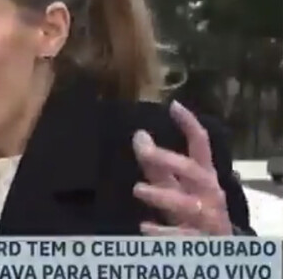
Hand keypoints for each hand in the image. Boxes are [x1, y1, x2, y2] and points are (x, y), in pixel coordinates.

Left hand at [132, 100, 232, 235]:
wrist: (217, 247)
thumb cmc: (193, 209)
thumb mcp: (176, 185)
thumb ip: (156, 163)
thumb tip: (139, 134)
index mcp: (204, 175)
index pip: (200, 144)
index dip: (189, 124)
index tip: (174, 105)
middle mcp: (209, 192)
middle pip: (193, 172)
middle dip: (169, 160)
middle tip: (144, 150)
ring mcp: (207, 216)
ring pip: (187, 204)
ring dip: (162, 196)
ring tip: (138, 189)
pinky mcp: (199, 240)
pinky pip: (181, 236)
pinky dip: (163, 232)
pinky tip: (144, 227)